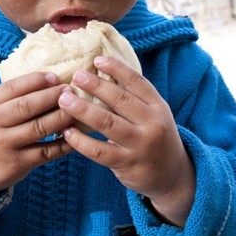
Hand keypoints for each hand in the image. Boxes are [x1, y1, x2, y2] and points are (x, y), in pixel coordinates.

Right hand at [0, 72, 73, 197]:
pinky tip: (74, 136)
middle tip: (70, 91)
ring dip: (61, 117)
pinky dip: (63, 144)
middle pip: (26, 106)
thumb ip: (10, 98)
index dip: (35, 80)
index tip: (54, 77)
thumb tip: (47, 81)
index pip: (11, 88)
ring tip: (76, 110)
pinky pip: (45, 152)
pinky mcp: (17, 164)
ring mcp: (5, 145)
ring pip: (39, 128)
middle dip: (51, 96)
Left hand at [58, 56, 195, 226]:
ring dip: (83, 109)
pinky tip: (67, 131)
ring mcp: (140, 145)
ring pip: (107, 123)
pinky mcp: (127, 163)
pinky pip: (99, 150)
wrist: (171, 175)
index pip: (137, 82)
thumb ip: (133, 99)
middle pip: (120, 99)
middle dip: (95, 85)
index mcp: (158, 106)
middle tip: (75, 75)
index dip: (117, 68)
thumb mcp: (152, 115)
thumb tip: (101, 74)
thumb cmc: (154, 138)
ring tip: (64, 99)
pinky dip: (80, 140)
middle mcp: (152, 124)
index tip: (97, 60)